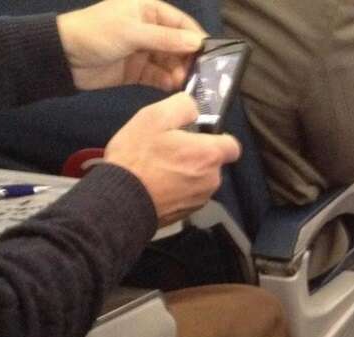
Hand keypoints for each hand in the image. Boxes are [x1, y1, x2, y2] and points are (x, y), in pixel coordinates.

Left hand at [57, 0, 206, 91]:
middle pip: (179, 46)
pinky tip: (173, 88)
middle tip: (197, 75)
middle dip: (188, 60)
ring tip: (184, 83)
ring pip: (171, 63)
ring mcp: (145, 52)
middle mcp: (151, 30)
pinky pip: (159, 77)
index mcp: (149, 11)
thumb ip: (165, 39)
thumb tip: (196, 43)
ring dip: (179, 73)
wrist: (65, 57)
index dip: (196, 39)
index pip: (181, 24)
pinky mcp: (139, 71)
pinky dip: (167, 82)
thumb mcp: (132, 31)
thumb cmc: (97, 34)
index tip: (211, 57)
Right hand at [104, 93, 240, 225]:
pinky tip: (157, 185)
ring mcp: (200, 200)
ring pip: (201, 180)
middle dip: (196, 155)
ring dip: (187, 173)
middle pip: (213, 163)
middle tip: (168, 149)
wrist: (121, 201)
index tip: (199, 135)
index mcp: (209, 155)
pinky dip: (178, 189)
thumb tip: (194, 108)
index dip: (218, 138)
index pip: (232, 145)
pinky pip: (188, 195)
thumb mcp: (155, 117)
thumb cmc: (138, 157)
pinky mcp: (187, 213)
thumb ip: (182, 106)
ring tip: (159, 168)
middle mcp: (212, 180)